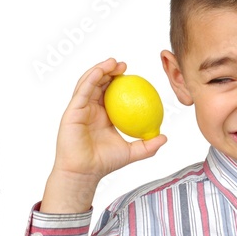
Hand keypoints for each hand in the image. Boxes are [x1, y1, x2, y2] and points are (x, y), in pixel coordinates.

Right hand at [40, 58, 166, 212]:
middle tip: (123, 65)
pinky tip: (100, 72)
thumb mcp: (132, 152)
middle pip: (99, 83)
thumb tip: (164, 137)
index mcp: (103, 115)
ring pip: (88, 83)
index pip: (111, 93)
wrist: (85, 172)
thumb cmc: (104, 162)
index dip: (120, 81)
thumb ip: (148, 145)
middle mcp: (90, 109)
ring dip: (100, 69)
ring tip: (113, 62)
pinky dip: (91, 78)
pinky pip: (82, 91)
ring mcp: (80, 109)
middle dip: (110, 70)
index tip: (133, 75)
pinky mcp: (72, 111)